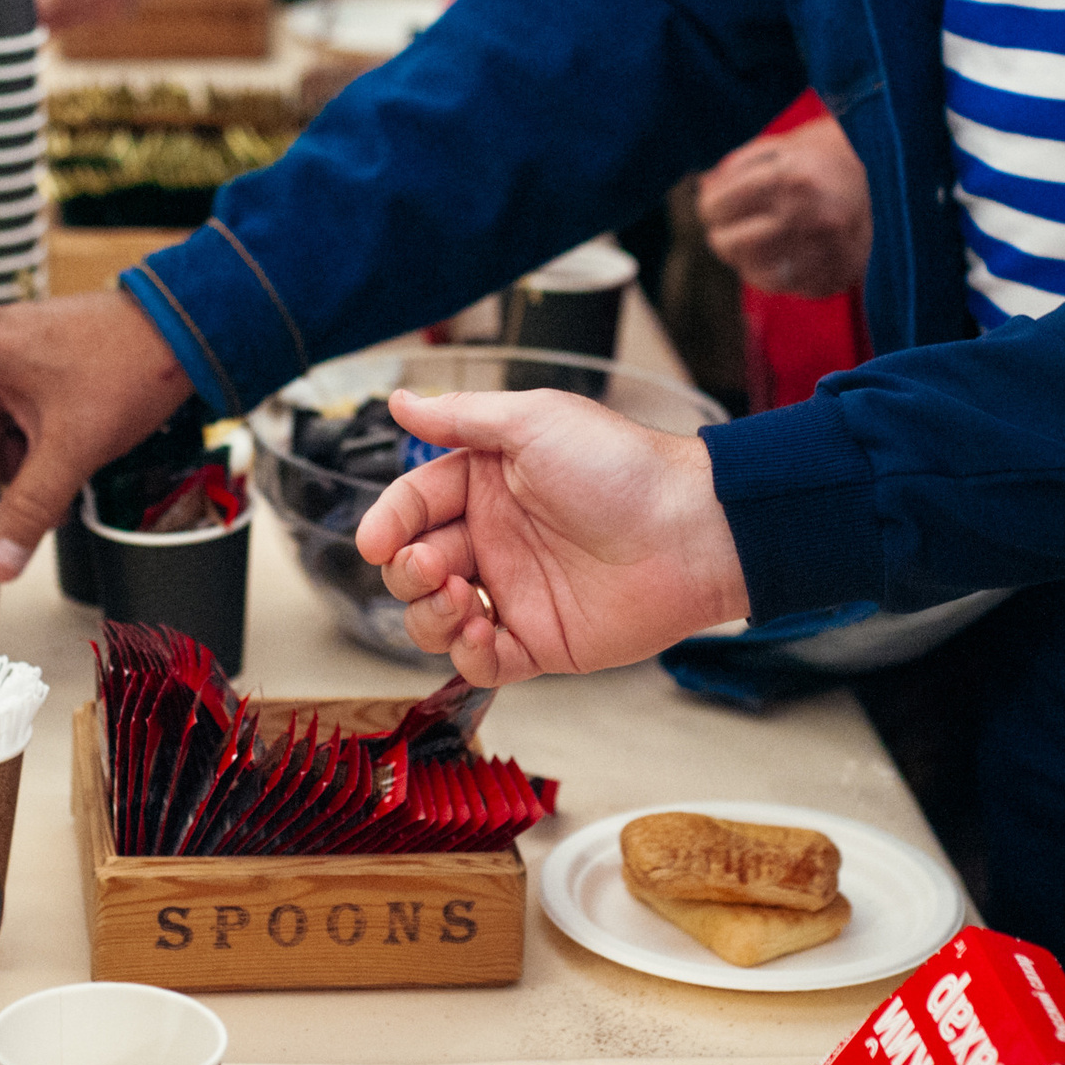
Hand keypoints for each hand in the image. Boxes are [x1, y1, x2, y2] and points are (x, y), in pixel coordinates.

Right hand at [0, 293, 193, 582]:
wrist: (187, 330)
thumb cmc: (132, 366)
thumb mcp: (72, 452)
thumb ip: (29, 510)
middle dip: (1, 475)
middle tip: (39, 498)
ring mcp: (23, 349)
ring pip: (2, 428)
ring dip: (28, 461)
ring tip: (70, 471)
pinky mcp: (51, 355)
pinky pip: (27, 411)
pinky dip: (45, 440)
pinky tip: (76, 449)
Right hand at [356, 388, 748, 684]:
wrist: (689, 528)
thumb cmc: (621, 467)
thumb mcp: (532, 420)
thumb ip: (459, 418)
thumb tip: (400, 401)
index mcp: (486, 485)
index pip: (413, 506)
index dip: (388, 523)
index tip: (375, 539)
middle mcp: (495, 540)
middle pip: (414, 567)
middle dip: (408, 570)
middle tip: (434, 565)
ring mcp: (515, 593)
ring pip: (436, 619)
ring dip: (429, 614)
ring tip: (461, 598)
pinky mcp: (540, 641)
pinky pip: (482, 663)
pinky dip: (467, 654)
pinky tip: (481, 629)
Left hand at [696, 113, 871, 297]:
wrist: (905, 185)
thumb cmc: (838, 157)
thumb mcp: (791, 145)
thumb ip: (743, 164)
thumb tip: (703, 187)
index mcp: (791, 176)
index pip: (719, 204)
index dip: (709, 206)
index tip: (711, 205)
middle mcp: (806, 216)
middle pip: (729, 242)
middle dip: (720, 234)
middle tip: (724, 228)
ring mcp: (822, 251)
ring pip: (752, 271)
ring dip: (743, 257)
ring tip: (750, 241)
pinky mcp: (834, 277)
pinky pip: (782, 286)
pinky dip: (770, 274)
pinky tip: (777, 256)